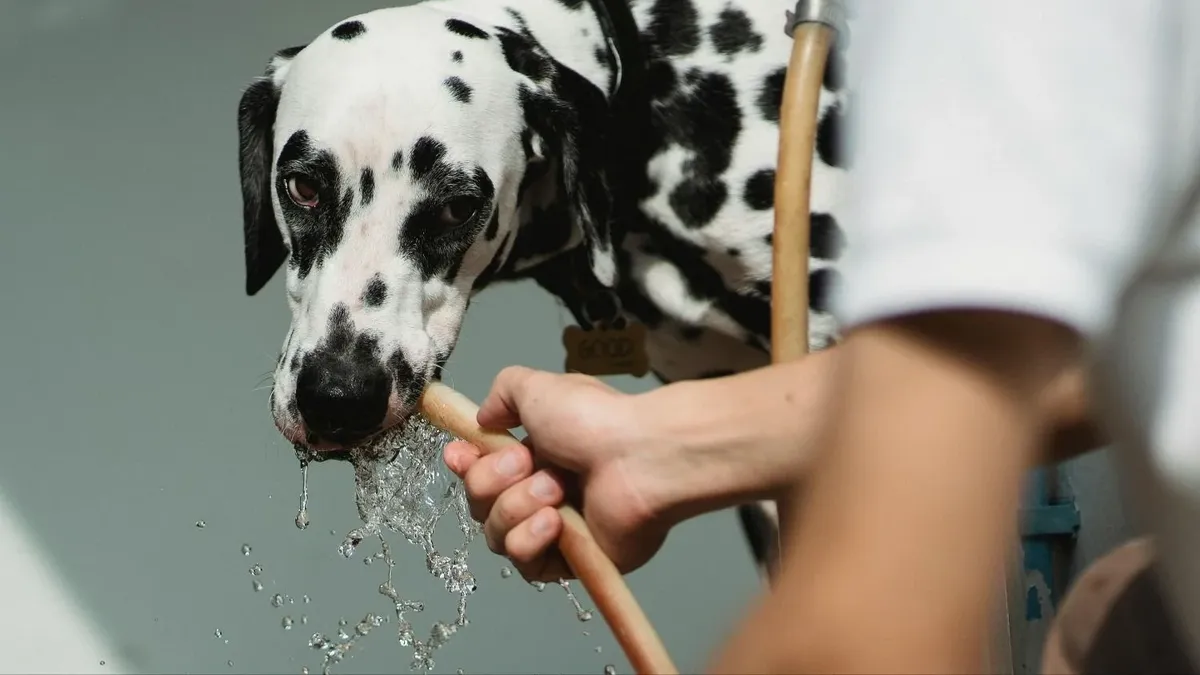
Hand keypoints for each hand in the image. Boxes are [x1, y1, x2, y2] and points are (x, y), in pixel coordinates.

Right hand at [443, 366, 671, 580]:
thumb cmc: (594, 422)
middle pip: (479, 503)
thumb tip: (485, 418)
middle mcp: (539, 491)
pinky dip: (531, 539)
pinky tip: (555, 522)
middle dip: (494, 481)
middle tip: (530, 463)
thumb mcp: (539, 388)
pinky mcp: (568, 562)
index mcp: (532, 453)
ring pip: (496, 534)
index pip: (478, 470)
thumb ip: (503, 393)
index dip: (464, 466)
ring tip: (556, 490)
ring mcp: (553, 530)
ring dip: (517, 507)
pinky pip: (524, 563)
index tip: (460, 455)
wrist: (642, 458)